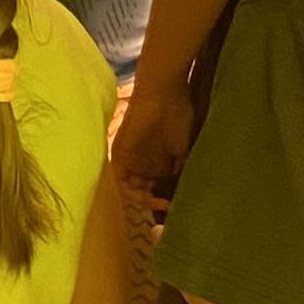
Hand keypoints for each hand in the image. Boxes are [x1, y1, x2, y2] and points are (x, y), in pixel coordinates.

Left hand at [112, 72, 193, 208]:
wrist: (163, 94)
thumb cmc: (178, 116)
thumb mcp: (183, 149)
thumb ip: (180, 170)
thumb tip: (183, 192)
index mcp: (157, 162)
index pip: (158, 189)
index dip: (164, 201)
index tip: (176, 208)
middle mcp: (142, 163)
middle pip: (144, 192)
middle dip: (153, 204)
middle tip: (166, 209)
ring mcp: (130, 159)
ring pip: (132, 189)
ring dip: (142, 201)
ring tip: (158, 204)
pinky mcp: (120, 154)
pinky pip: (120, 179)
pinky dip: (128, 192)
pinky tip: (143, 198)